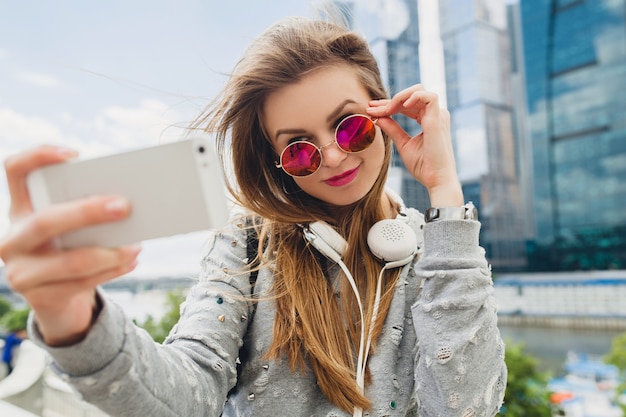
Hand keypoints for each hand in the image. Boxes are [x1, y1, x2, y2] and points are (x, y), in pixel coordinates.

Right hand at [0, 145, 140, 345]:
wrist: (58, 298)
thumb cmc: (71, 249)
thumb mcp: (70, 228)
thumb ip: (84, 211)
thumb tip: (125, 203)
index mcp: (20, 209)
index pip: (15, 171)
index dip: (38, 157)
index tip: (75, 155)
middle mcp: (13, 238)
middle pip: (46, 220)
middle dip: (88, 212)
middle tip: (124, 206)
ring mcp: (21, 271)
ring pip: (70, 261)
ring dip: (110, 253)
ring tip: (136, 246)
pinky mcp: (39, 298)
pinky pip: (82, 283)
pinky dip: (112, 271)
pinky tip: (132, 261)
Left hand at [367, 85, 462, 206]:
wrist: (436, 179)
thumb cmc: (423, 166)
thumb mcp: (403, 144)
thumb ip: (392, 129)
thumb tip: (378, 118)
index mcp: (428, 119)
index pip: (407, 105)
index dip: (388, 105)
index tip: (371, 109)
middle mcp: (435, 114)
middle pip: (410, 96)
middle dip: (389, 100)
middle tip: (371, 108)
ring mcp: (438, 115)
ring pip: (418, 91)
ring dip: (398, 98)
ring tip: (385, 110)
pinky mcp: (439, 118)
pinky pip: (429, 97)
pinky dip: (413, 97)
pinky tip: (399, 107)